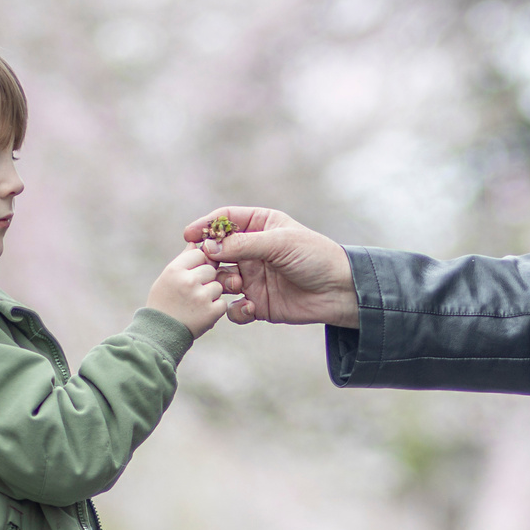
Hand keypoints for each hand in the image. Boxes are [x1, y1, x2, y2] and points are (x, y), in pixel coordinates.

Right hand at [145, 246, 226, 335]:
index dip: (198, 263)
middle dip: (205, 279)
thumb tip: (195, 242)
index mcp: (175, 269)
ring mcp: (200, 297)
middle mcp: (188, 281)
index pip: (199, 254)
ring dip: (210, 294)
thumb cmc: (162, 303)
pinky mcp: (210, 313)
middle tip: (192, 292)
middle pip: (211, 269)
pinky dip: (214, 309)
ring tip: (194, 304)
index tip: (192, 273)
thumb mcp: (166, 278)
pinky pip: (222, 303)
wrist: (160, 334)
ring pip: (218, 286)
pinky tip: (200, 313)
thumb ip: (183, 260)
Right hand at [183, 206, 359, 328]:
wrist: (339, 291)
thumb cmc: (315, 257)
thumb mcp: (280, 243)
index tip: (189, 235)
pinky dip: (236, 310)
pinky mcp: (257, 303)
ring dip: (222, 284)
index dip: (206, 226)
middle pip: (217, 251)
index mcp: (261, 226)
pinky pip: (234, 308)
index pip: (225, 220)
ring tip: (235, 286)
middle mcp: (253, 251)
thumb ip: (243, 244)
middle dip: (207, 259)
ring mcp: (253, 277)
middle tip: (202, 266)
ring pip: (221, 280)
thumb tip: (208, 247)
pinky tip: (249, 308)